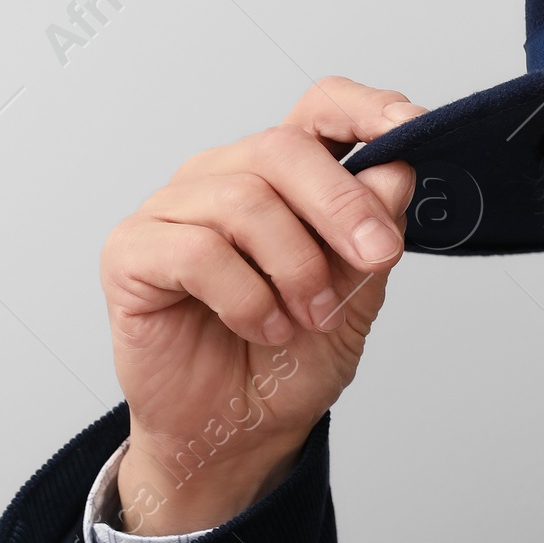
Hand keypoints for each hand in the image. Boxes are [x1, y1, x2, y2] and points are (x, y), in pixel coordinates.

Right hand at [101, 78, 426, 534]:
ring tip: (307, 318)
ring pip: (243, 201)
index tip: (410, 128)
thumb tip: (395, 172)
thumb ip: (372, 236)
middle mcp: (222, 178)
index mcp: (281, 178)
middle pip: (281, 147)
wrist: (238, 434)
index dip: (364, 108)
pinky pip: (197, 250)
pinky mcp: (133, 253)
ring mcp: (172, 211)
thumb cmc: (286, 362)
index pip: (318, 108)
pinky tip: (262, 327)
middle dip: (341, 204)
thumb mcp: (354, 299)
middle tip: (376, 257)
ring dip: (295, 267)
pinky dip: (245, 296)